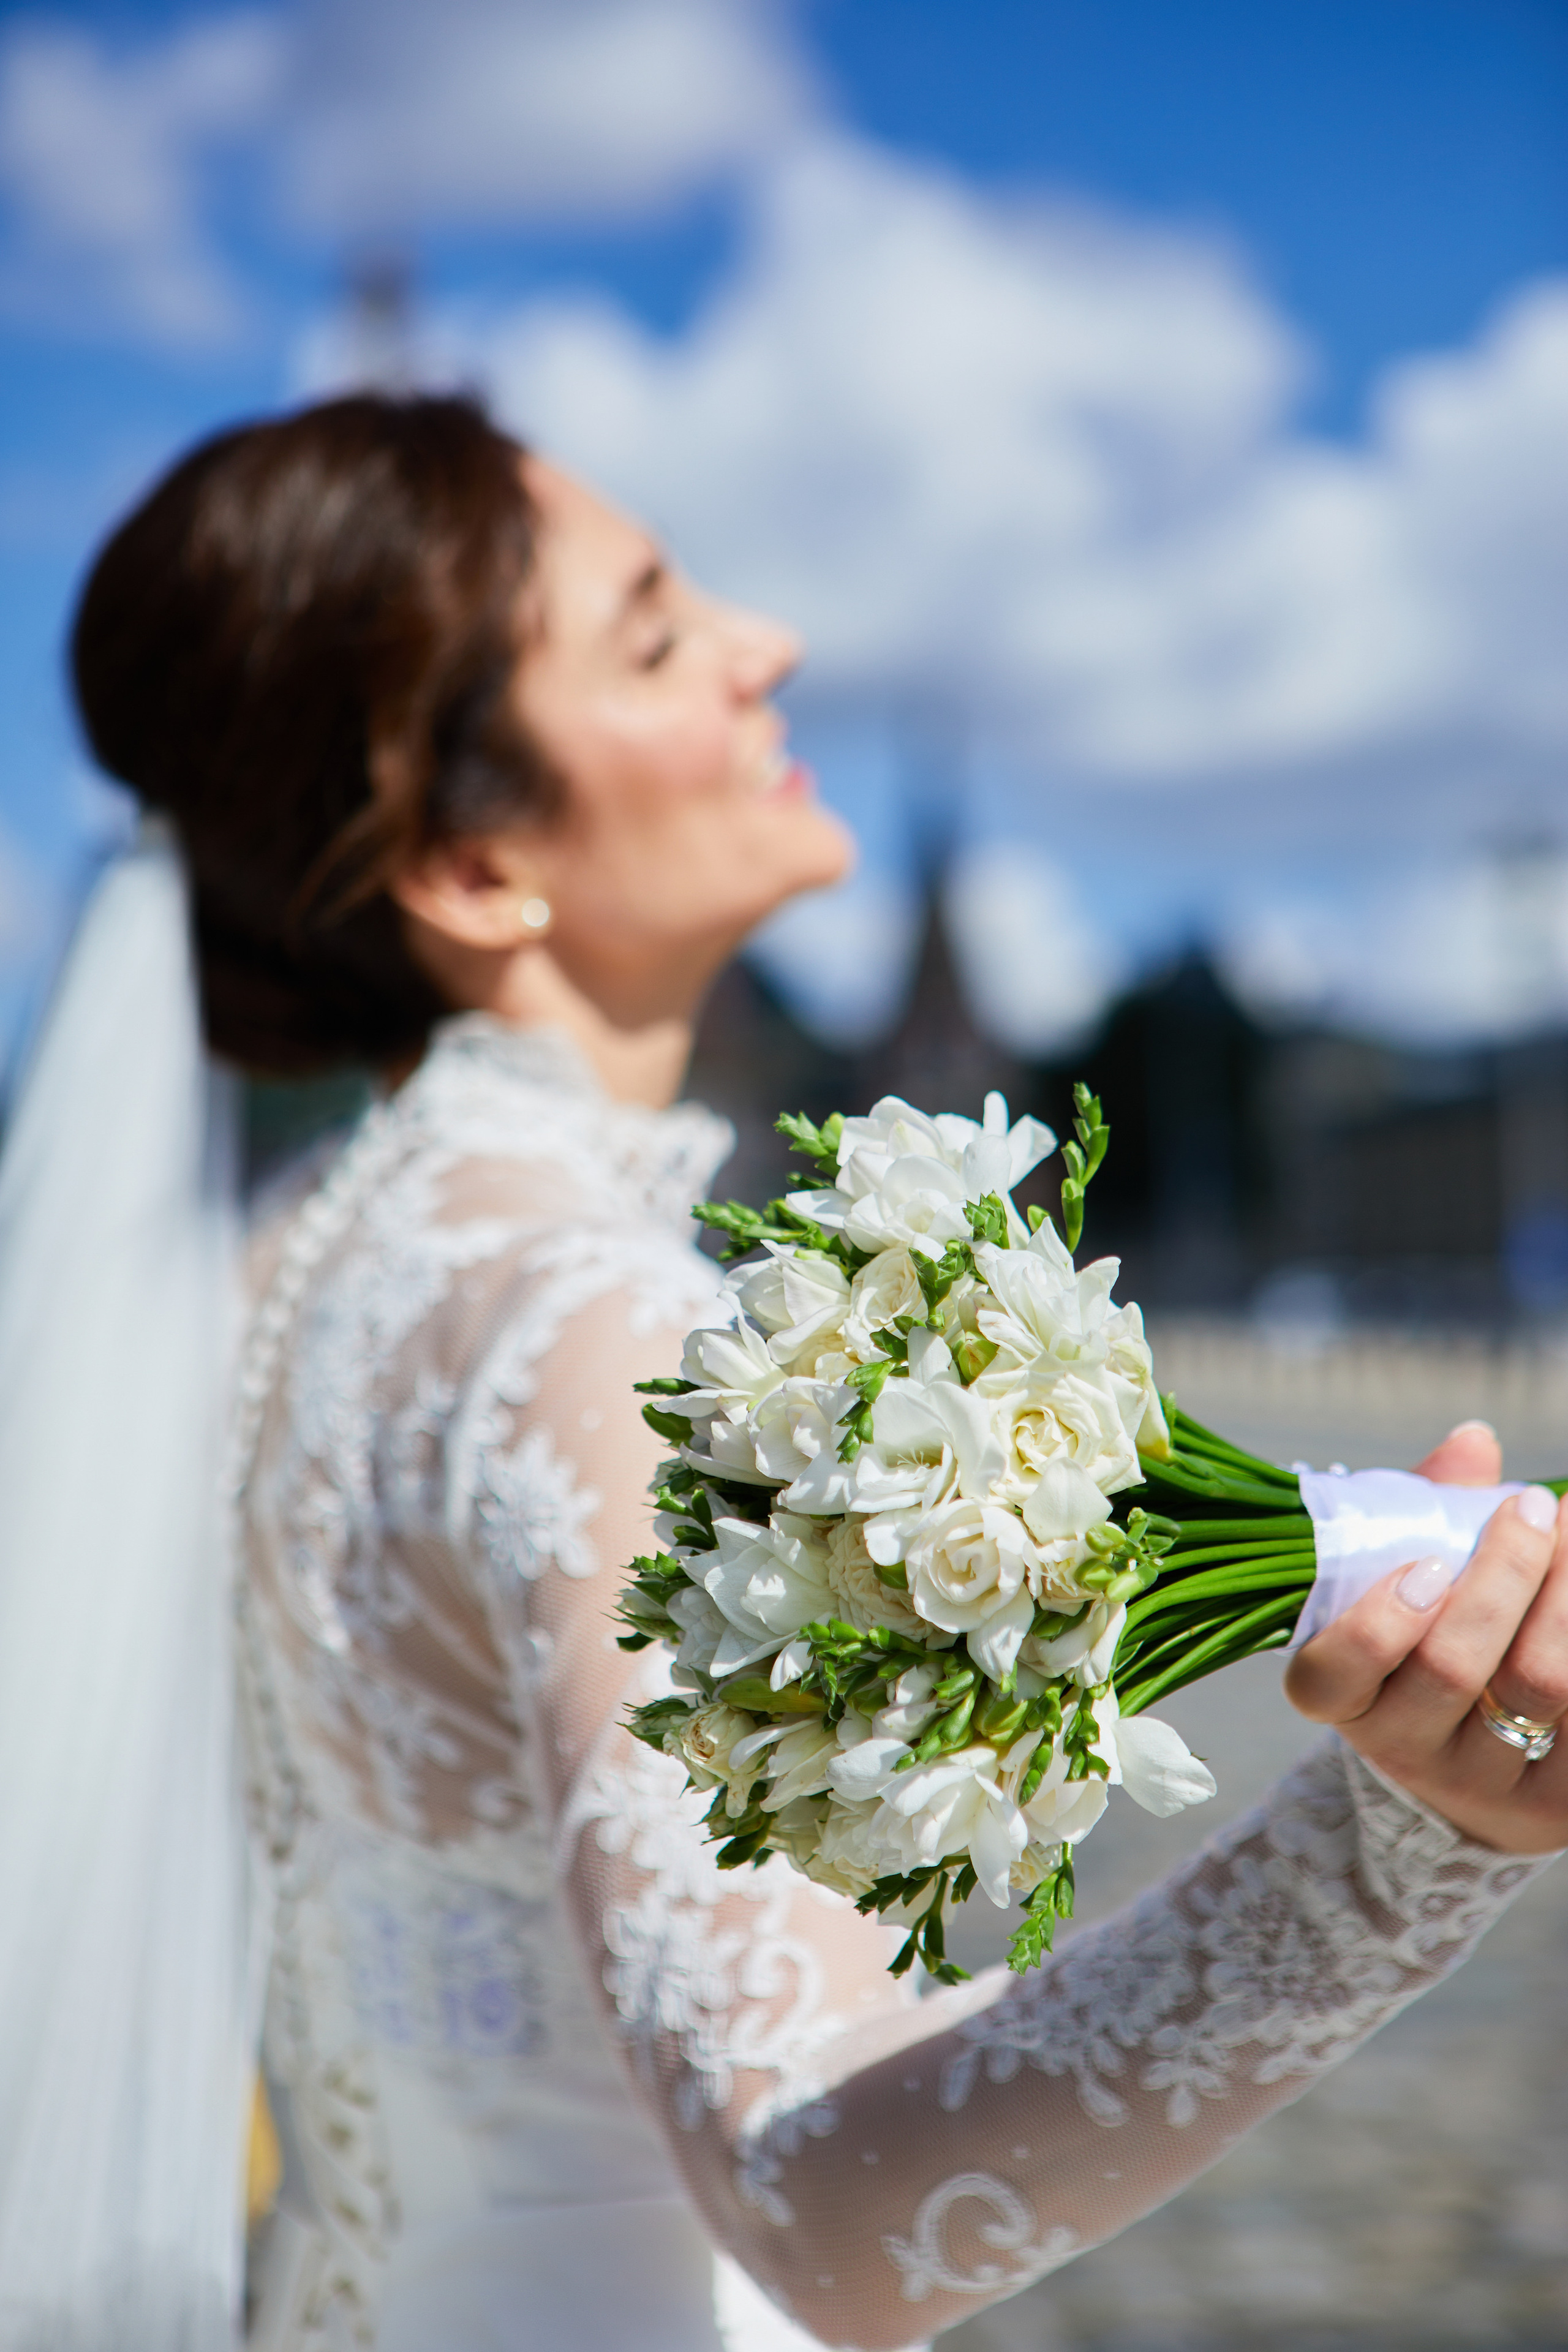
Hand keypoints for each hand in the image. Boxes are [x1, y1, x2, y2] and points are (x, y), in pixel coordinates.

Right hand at [1286, 1420, 1567, 1853]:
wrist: (1480, 1766)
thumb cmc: (1431, 1645)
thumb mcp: (1408, 1583)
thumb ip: (1426, 1511)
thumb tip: (1474, 1441)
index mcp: (1346, 1698)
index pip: (1332, 1678)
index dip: (1376, 1624)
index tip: (1428, 1564)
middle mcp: (1403, 1748)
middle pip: (1451, 1668)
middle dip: (1501, 1574)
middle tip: (1531, 1507)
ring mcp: (1480, 1781)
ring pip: (1535, 1685)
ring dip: (1563, 1596)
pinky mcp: (1554, 1804)